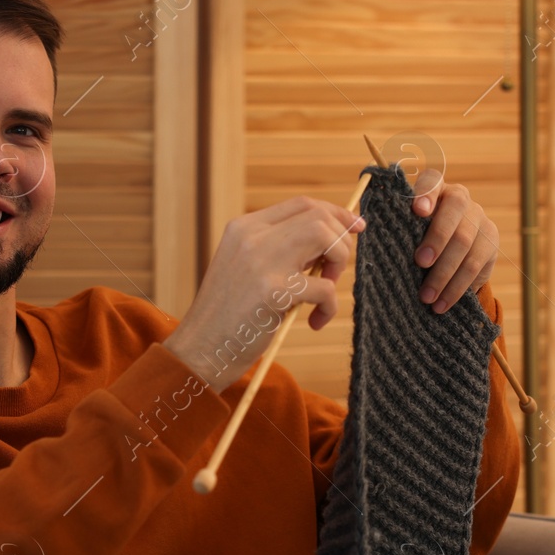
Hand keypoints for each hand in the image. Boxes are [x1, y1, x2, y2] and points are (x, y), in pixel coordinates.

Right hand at [163, 196, 365, 393]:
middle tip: (332, 273)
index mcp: (243, 227)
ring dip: (339, 262)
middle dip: (340, 241)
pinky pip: (324, 288)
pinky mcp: (272, 292)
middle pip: (318, 216)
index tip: (354, 228)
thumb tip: (332, 240)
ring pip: (326, 237)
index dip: (335, 213)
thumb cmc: (228, 316)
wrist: (199, 350)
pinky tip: (314, 322)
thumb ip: (280, 250)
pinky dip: (329, 307)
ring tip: (326, 290)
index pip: (302, 204)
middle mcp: (251, 237)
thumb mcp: (246, 269)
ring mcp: (261, 261)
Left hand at [407, 168, 498, 313]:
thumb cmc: (416, 239)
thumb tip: (364, 230)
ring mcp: (478, 218)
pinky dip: (456, 287)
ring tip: (426, 297)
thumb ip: (395, 226)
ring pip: (465, 242)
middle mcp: (459, 197)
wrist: (451, 256)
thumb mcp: (406, 229)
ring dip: (444, 272)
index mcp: (434, 189)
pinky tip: (442, 303)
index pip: (432, 181)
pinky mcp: (490, 241)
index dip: (427, 194)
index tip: (418, 211)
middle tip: (420, 262)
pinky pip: (475, 265)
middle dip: (437, 238)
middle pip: (454, 210)